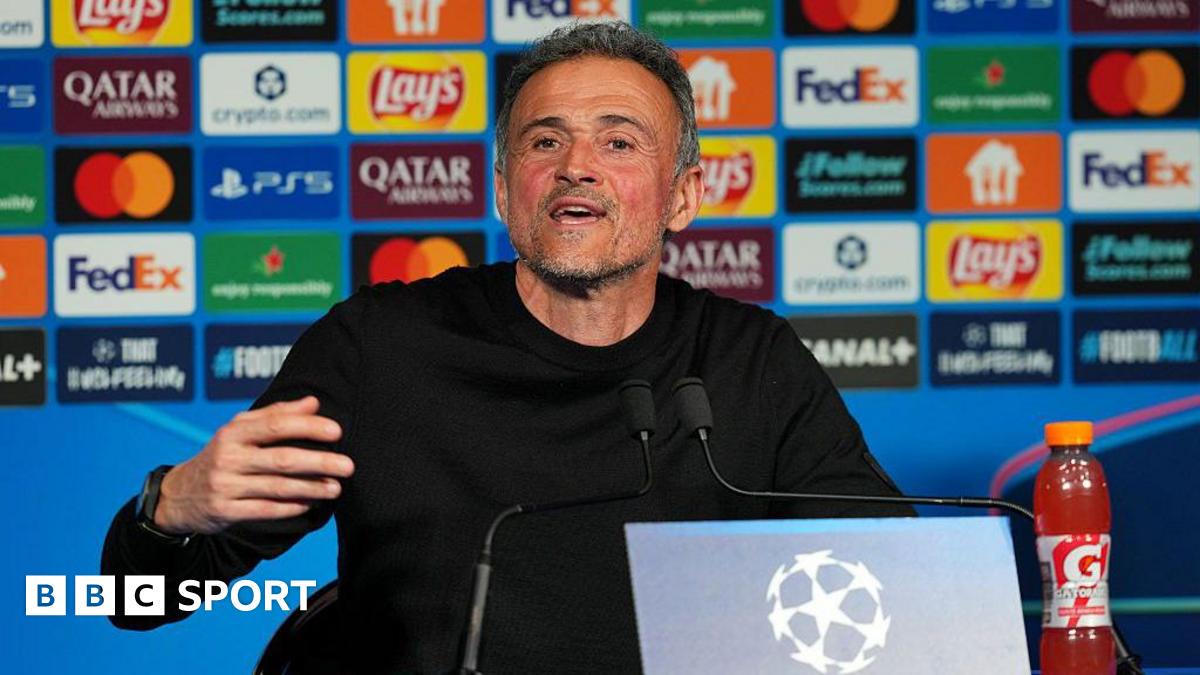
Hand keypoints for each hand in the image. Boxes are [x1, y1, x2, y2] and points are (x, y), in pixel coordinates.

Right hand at [153, 396, 353, 534]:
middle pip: (282, 459)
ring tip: (336, 487)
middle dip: (319, 462)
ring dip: (311, 488)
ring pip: (277, 487)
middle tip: (348, 466)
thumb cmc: (222, 455)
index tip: (337, 431)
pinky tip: (311, 504)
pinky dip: (291, 507)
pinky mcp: (225, 511)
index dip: (308, 427)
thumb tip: (313, 402)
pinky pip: (265, 510)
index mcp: (233, 433)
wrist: (178, 494)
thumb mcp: (240, 430)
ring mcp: (225, 486)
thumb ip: (276, 414)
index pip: (276, 425)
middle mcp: (227, 457)